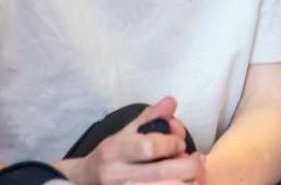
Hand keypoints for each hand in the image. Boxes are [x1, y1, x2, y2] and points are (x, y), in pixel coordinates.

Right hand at [58, 98, 205, 184]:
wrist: (85, 181)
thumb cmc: (112, 154)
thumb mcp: (127, 130)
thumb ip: (152, 116)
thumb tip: (171, 102)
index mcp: (113, 150)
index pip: (149, 148)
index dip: (172, 144)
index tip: (180, 143)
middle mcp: (115, 175)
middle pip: (161, 174)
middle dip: (186, 165)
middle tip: (194, 159)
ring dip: (186, 180)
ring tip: (191, 174)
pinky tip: (181, 182)